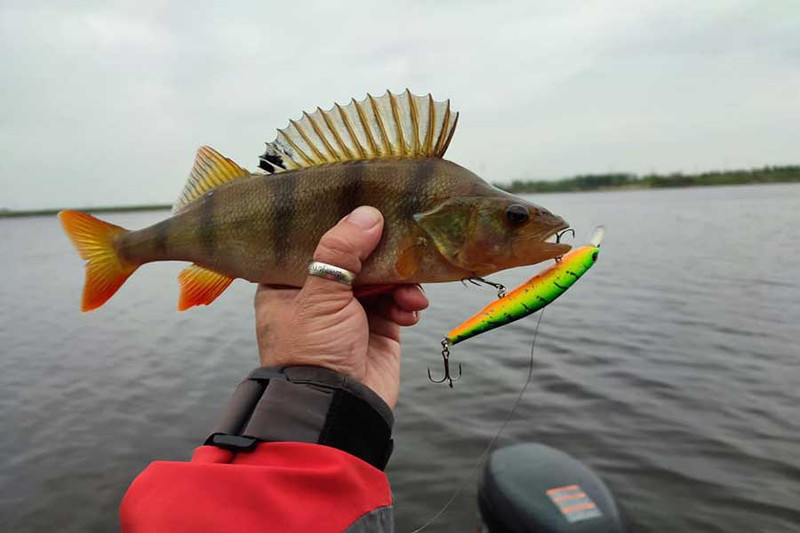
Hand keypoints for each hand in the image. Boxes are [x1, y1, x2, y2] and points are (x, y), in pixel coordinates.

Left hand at [254, 206, 428, 408]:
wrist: (337, 408)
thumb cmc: (312, 352)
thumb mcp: (320, 296)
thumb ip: (341, 251)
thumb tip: (367, 214)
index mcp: (288, 285)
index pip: (314, 243)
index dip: (339, 227)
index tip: (366, 206)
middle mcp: (318, 295)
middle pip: (354, 258)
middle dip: (381, 256)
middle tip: (401, 246)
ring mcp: (350, 312)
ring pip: (382, 279)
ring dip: (401, 283)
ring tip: (410, 295)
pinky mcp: (379, 329)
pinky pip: (398, 303)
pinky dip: (407, 303)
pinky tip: (411, 311)